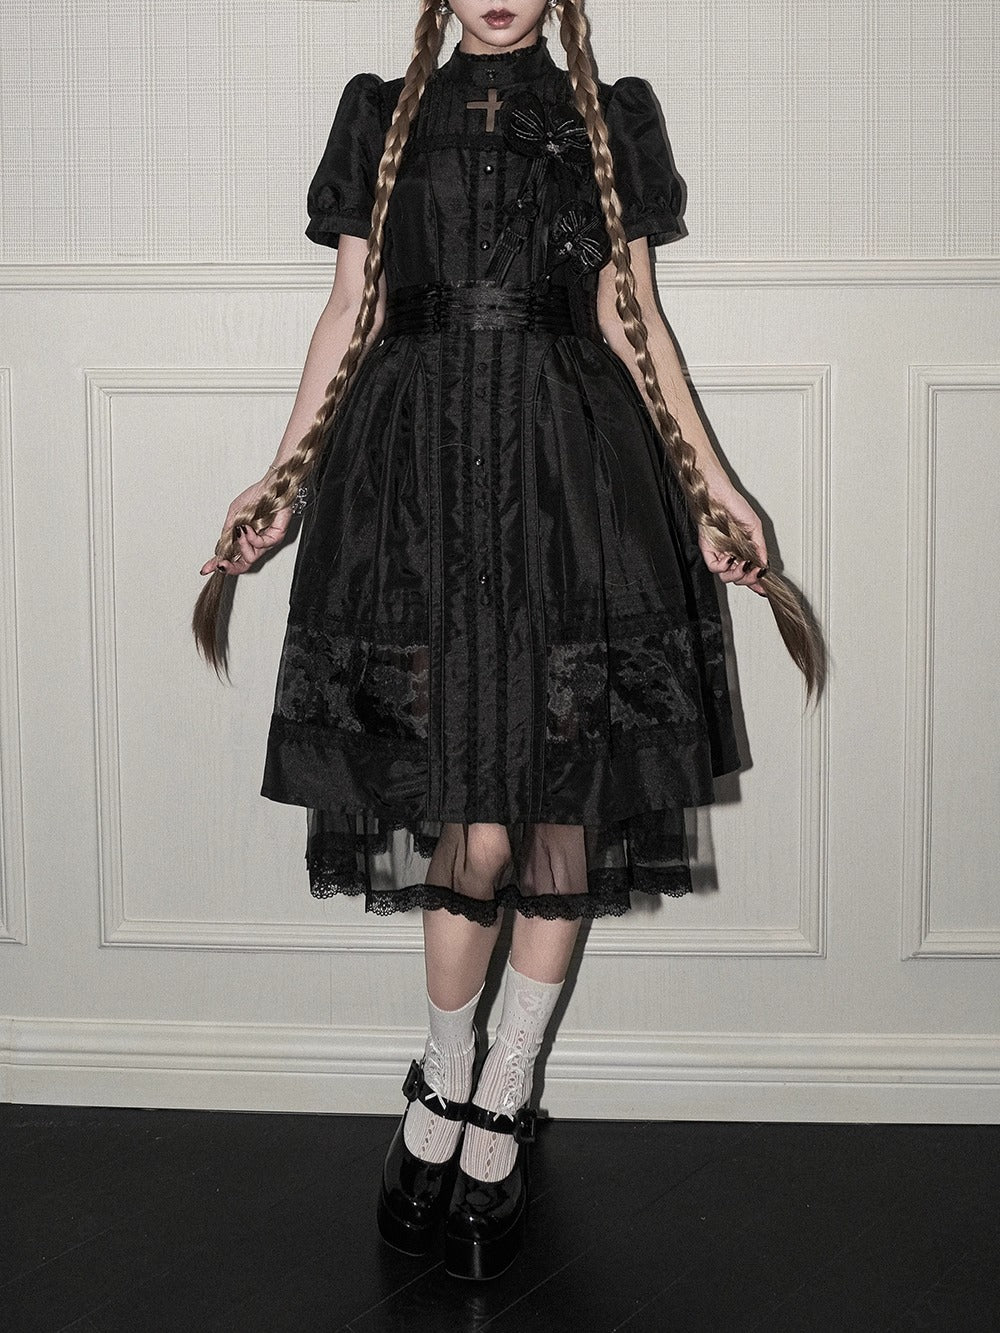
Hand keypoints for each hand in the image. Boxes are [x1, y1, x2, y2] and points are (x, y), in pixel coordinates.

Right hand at [199, 474, 292, 576]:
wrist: (270, 486)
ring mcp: (266, 541)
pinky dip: (251, 537)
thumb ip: (227, 534)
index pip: (233, 557)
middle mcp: (256, 543)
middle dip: (230, 567)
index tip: (206, 569)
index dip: (219, 565)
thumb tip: (218, 550)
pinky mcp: (276, 537)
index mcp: (245, 538)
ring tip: (240, 530)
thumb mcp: (234, 516)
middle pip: (244, 564)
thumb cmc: (255, 497)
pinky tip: (247, 528)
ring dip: (241, 544)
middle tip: (221, 564)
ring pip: (251, 557)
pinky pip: (261, 545)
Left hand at [697, 475, 769, 596]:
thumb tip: (764, 564)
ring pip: (727, 577)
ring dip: (737, 574)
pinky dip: (723, 566)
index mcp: (745, 550)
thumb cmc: (735, 505)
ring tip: (742, 564)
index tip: (763, 590)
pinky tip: (729, 558)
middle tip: (754, 572)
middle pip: (739, 578)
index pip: (751, 571)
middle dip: (748, 579)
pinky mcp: (708, 551)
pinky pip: (715, 567)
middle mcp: (733, 554)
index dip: (756, 582)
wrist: (718, 497)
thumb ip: (760, 548)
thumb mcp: (755, 528)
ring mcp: (720, 554)